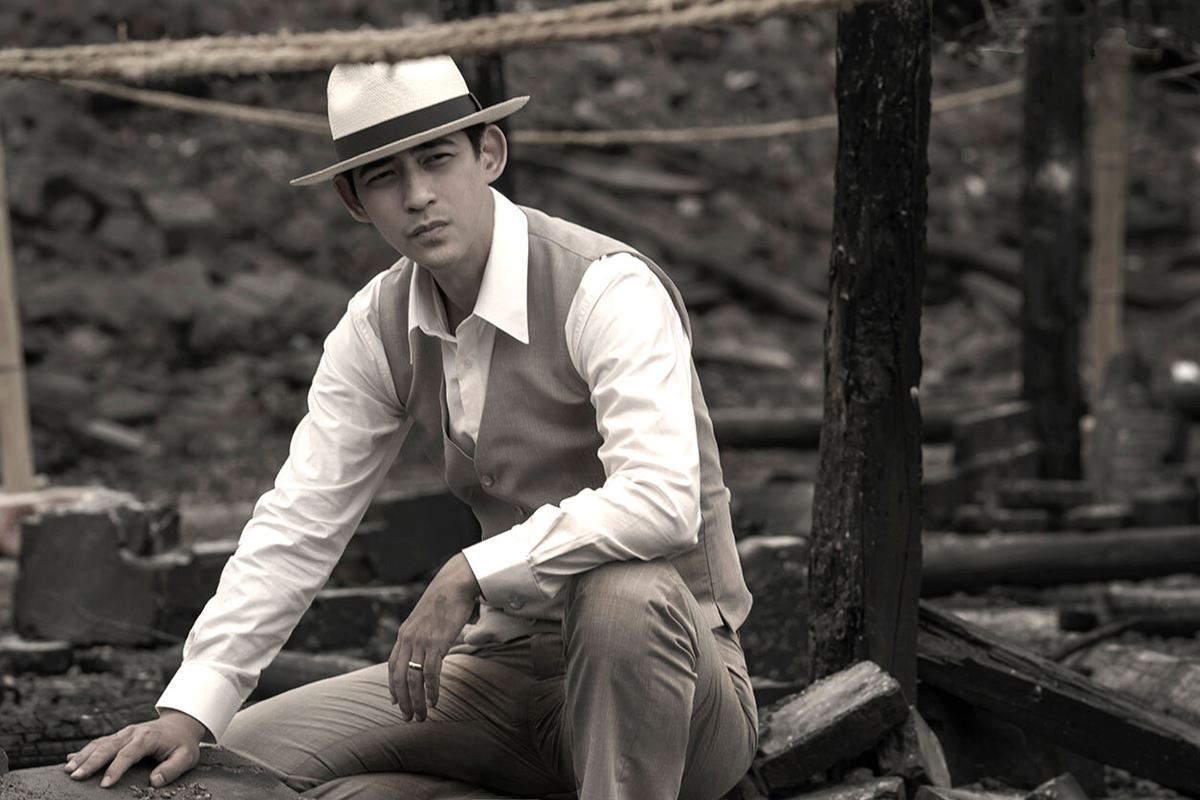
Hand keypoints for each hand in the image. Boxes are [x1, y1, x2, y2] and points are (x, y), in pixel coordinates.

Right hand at [63, 709, 205, 788]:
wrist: (181, 723)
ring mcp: (124, 733)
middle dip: (90, 762)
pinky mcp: (119, 736)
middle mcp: (132, 733)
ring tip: (67, 770)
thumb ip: (172, 769)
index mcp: (148, 738)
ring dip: (82, 756)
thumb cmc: (183, 743)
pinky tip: (69, 759)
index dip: (116, 769)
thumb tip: (155, 781)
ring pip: (100, 743)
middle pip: (108, 747)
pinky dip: (84, 750)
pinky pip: (99, 742)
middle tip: (75, 776)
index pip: (129, 754)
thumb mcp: (186, 756)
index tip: (104, 784)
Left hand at [388, 552, 479, 721]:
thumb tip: (420, 649)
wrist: (455, 584)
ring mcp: (421, 641)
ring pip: (414, 679)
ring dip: (417, 701)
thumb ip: (419, 634)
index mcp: (404, 634)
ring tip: (422, 716)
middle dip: (403, 701)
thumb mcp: (424, 619)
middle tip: (409, 718)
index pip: (392, 667)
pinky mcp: (437, 643)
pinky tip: (435, 700)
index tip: (395, 704)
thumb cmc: (444, 601)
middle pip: (400, 678)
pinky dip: (432, 690)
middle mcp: (408, 639)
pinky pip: (431, 673)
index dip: (393, 688)